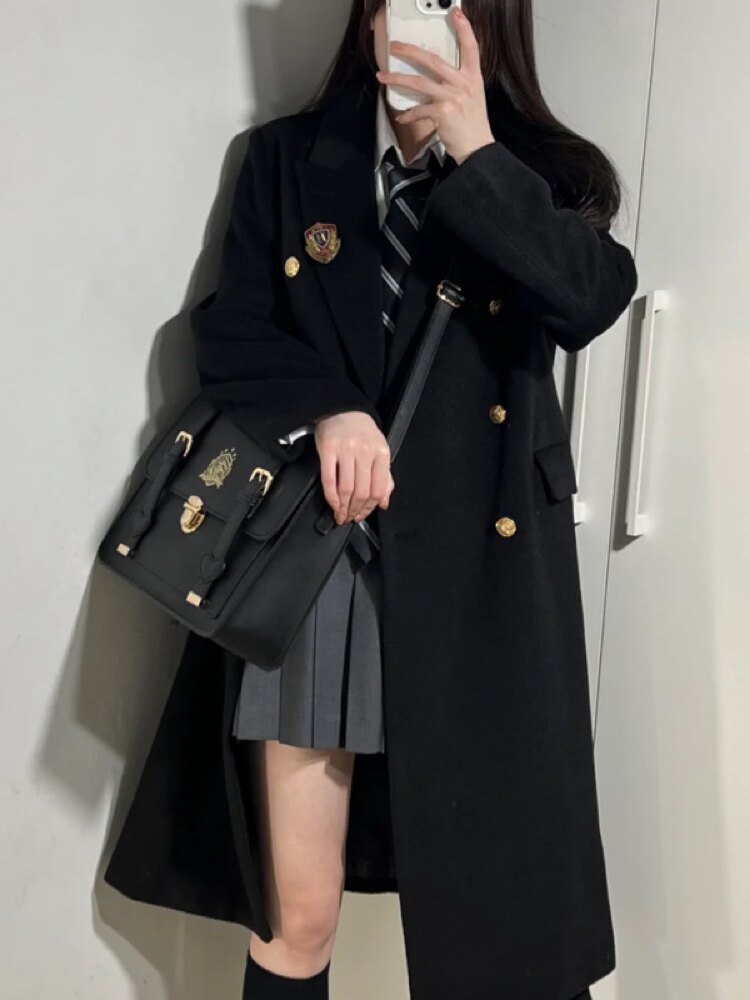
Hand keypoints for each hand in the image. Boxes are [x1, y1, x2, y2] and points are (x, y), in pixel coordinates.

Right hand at [314, 411, 394, 524]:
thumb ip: (384, 478)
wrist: (343, 409)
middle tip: (350, 518)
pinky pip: (329, 479)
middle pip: (361, 492)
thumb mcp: (379, 451)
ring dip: (343, 507)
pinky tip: (332, 504)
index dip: (370, 508)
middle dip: (355, 510)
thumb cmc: (362, 432)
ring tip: (341, 515)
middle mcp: (364, 451)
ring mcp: (345, 450)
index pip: (378, 489)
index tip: (363, 515)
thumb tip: (383, 503)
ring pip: (346, 488)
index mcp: (381, 453)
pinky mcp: (328, 450)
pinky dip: (330, 496)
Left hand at [375, 6, 494, 164]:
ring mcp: (452, 97)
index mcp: (473, 76)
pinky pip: (418, 110)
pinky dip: (408, 114)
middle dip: (411, 51)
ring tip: (383, 76)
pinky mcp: (442, 113)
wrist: (476, 147)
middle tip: (395, 46)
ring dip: (398, 79)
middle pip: (433, 60)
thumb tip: (437, 70)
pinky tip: (401, 117)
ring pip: (419, 82)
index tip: (456, 13)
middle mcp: (463, 83)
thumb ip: (459, 80)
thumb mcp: (473, 95)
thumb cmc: (472, 122)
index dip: (464, 29)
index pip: (471, 47)